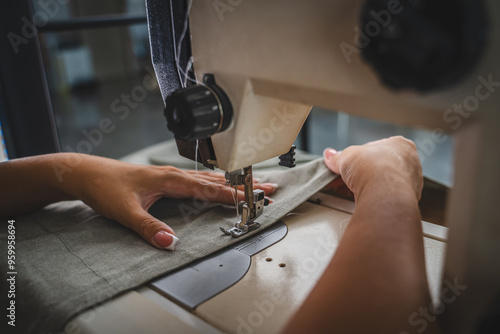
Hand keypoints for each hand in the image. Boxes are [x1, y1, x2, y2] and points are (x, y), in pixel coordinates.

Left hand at [55, 155, 277, 249]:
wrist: (87, 172)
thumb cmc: (105, 187)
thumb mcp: (125, 211)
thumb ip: (148, 227)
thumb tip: (169, 243)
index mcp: (171, 180)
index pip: (210, 189)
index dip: (234, 195)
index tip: (256, 199)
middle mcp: (175, 175)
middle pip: (217, 180)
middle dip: (245, 185)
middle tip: (270, 188)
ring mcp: (172, 174)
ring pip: (211, 178)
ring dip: (234, 183)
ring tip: (254, 184)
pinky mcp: (167, 178)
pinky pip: (200, 179)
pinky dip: (217, 182)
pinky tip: (219, 185)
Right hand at [323, 136, 422, 200]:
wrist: (384, 194)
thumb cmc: (374, 167)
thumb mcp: (347, 156)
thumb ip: (338, 157)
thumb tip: (330, 156)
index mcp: (401, 145)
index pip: (376, 149)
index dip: (358, 157)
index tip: (348, 163)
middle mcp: (410, 163)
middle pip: (379, 167)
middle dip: (360, 173)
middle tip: (346, 177)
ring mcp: (411, 183)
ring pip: (383, 183)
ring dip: (365, 186)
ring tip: (349, 190)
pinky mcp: (406, 202)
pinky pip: (386, 197)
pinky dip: (372, 198)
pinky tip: (360, 198)